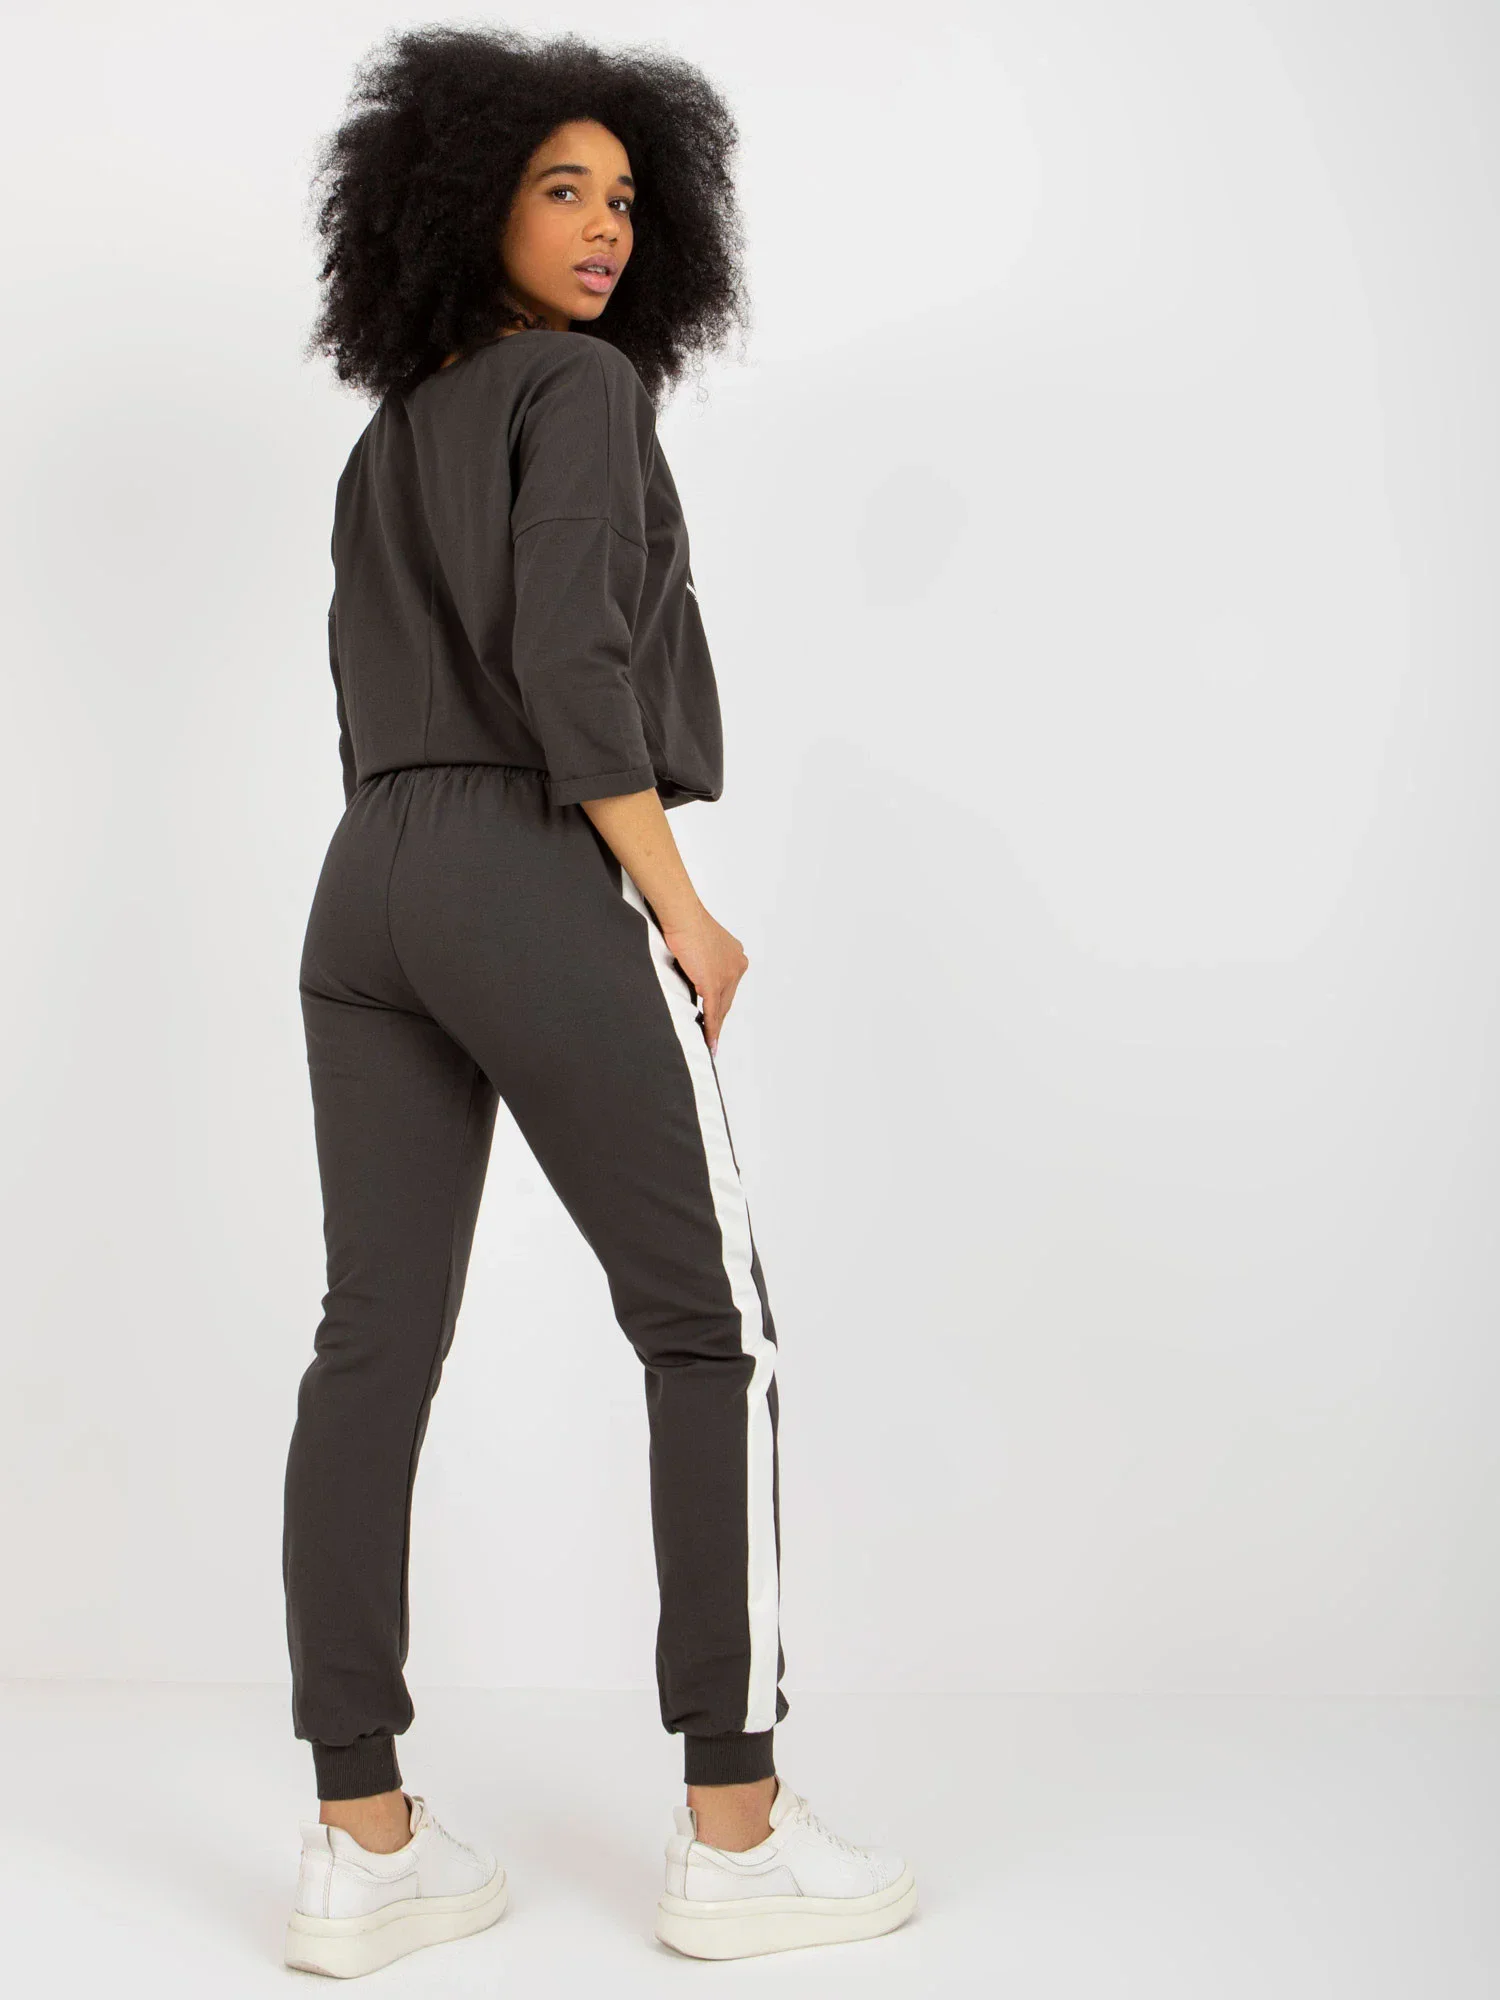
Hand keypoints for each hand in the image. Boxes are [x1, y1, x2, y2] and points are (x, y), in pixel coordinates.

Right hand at [660, 908, 748, 1054]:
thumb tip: (696, 974)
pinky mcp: (713, 983)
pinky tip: (709, 1040)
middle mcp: (736, 965)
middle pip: (727, 1000)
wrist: (683, 917)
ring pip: (721, 1008)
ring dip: (715, 1027)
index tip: (717, 1016)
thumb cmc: (686, 922)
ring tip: (711, 1043)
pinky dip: (711, 1028)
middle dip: (719, 1019)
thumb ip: (704, 961)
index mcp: (736, 955)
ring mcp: (727, 975)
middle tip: (713, 1037)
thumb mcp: (701, 944)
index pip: (729, 987)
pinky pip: (713, 1011)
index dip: (722, 1003)